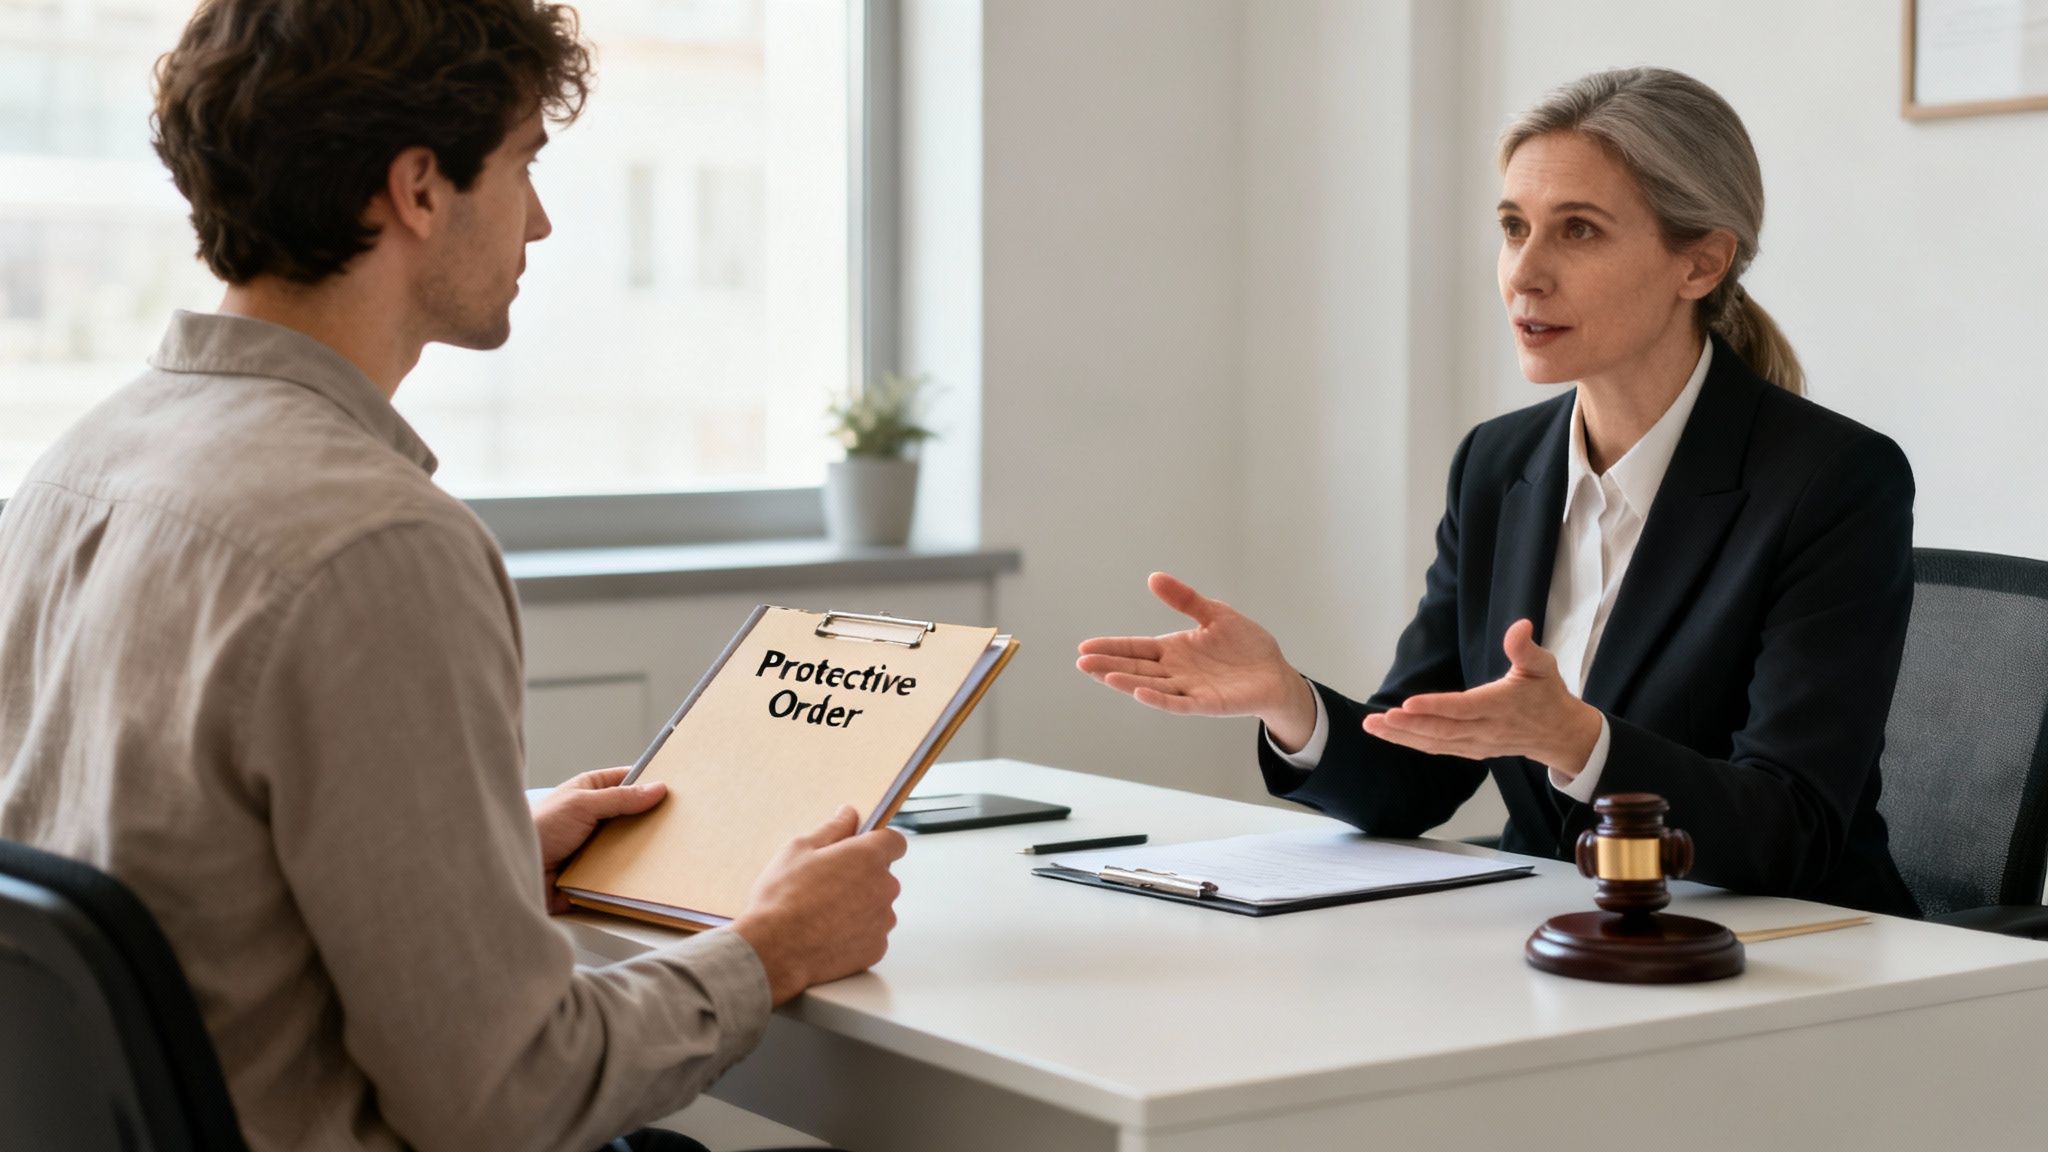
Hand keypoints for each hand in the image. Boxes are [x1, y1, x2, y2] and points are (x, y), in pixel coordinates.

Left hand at [531, 767, 668, 913]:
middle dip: (651, 820)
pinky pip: (619, 873)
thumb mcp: (582, 805)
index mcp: (588, 792)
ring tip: (672, 851)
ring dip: (643, 850)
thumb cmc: (539, 828)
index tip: (677, 788)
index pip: (627, 781)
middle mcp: (593, 818)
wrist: (513, 871)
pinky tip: (652, 876)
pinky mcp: (593, 874)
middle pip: (632, 816)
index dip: (650, 783)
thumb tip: (658, 788)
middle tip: (681, 823)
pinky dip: (632, 875)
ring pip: (629, 845)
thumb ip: (620, 798)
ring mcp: (593, 846)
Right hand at [731, 806, 906, 1004]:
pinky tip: (827, 934)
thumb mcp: (798, 850)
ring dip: (860, 907)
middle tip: (828, 884)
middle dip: (862, 877)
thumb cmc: (782, 899)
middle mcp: (883, 888)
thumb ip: (831, 829)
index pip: (894, 842)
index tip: (862, 849)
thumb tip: (847, 815)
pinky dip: (856, 934)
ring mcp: (882, 921)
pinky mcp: (876, 949)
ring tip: (823, 913)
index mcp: (868, 857)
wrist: (774, 952)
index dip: (878, 843)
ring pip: (878, 907)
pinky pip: (871, 935)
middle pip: (883, 876)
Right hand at [1075, 572, 1318, 748]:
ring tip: (1102, 675)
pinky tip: (1141, 693)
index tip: (1084, 647)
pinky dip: (1159, 699)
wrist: (1276, 673)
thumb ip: (1185, 600)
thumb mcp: (1214, 614)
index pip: (1136, 649)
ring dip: (1126, 682)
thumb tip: (1153, 578)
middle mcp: (1176, 672)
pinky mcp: (1207, 703)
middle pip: (1135, 668)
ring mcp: (1190, 689)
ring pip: (1151, 686)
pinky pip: (1179, 703)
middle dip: (1108, 665)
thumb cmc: (1246, 646)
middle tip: (1081, 662)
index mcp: (1174, 650)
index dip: (1111, 648)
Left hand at [1363, 619, 1602, 773]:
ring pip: (1435, 742)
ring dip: (1402, 736)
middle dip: (1406, 726)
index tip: (1407, 704)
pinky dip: (1414, 743)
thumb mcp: (1543, 666)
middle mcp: (1485, 728)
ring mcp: (1477, 743)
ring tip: (1373, 726)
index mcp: (1500, 705)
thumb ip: (1526, 648)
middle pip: (1441, 730)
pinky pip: (1439, 748)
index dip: (1435, 707)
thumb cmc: (1547, 695)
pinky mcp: (1471, 751)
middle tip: (1375, 719)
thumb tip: (1519, 626)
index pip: (1463, 708)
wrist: (1560, 735)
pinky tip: (1392, 735)